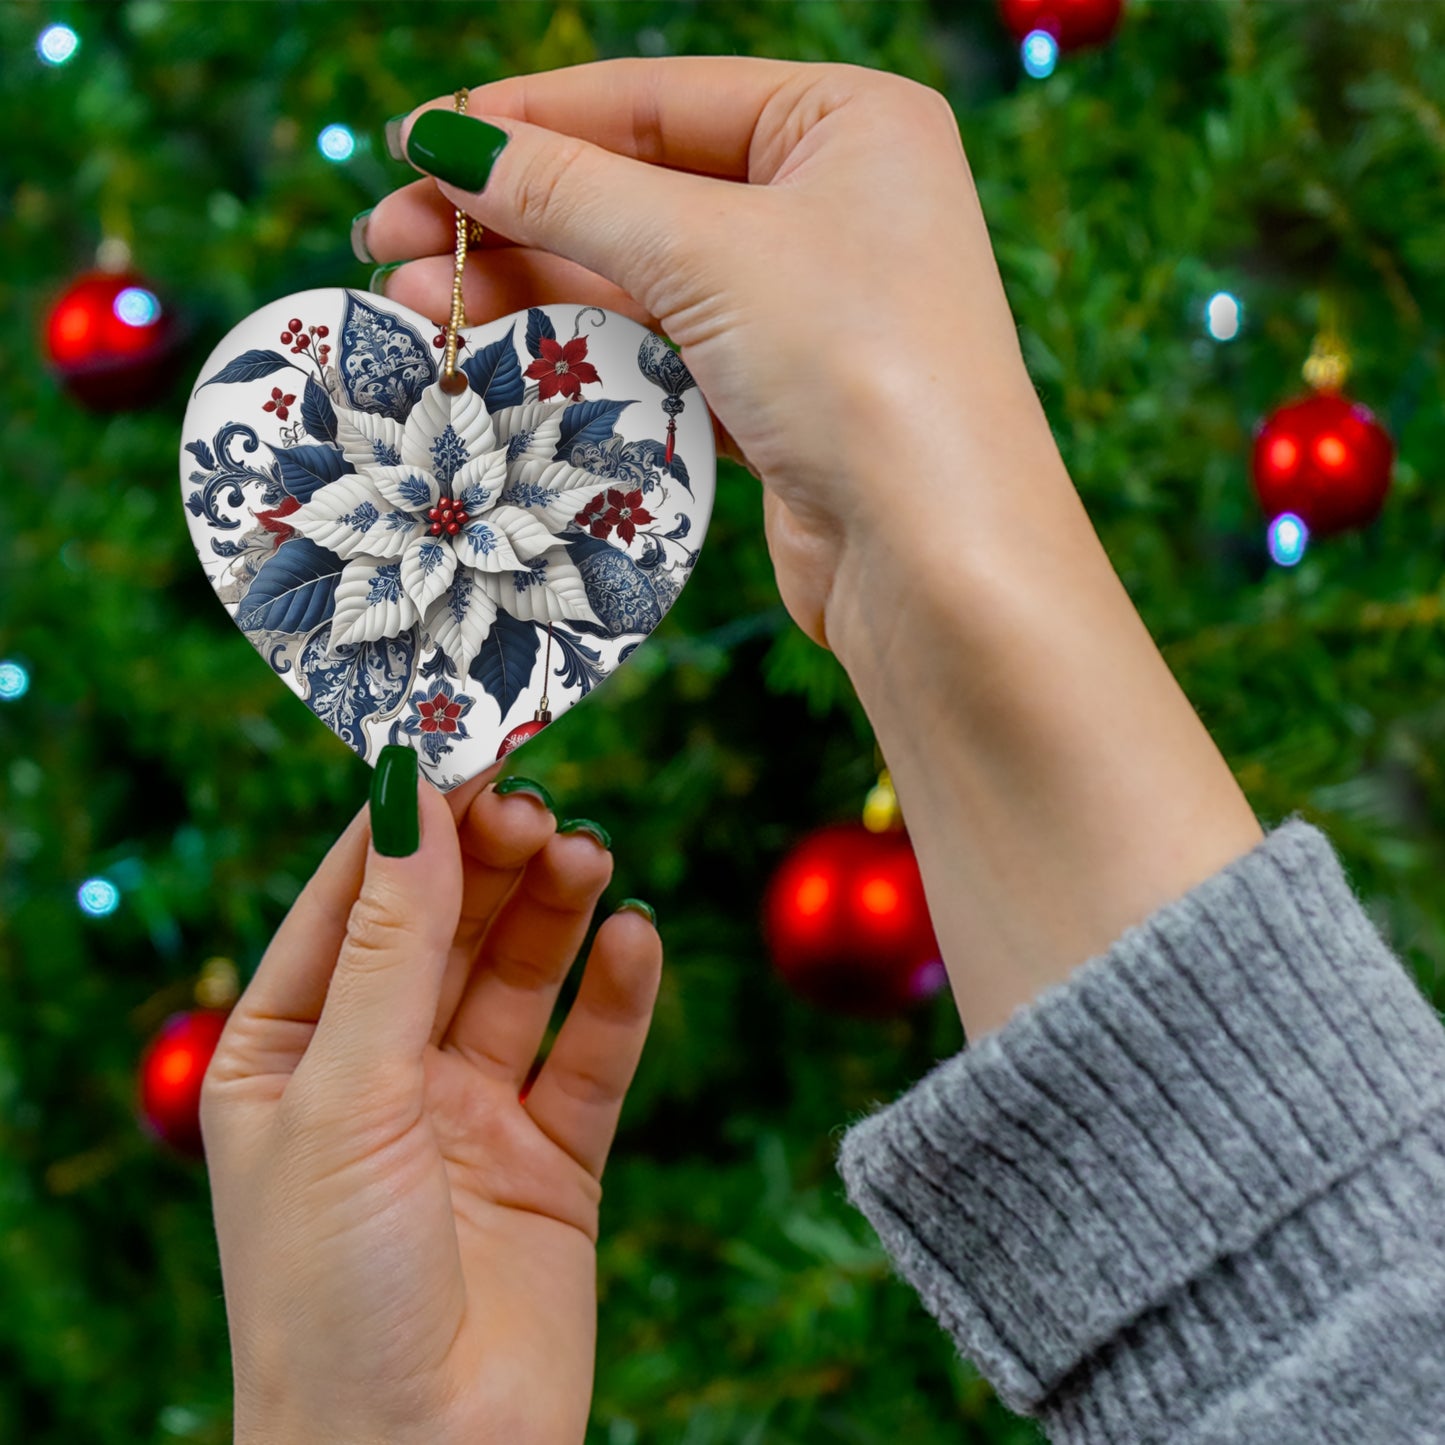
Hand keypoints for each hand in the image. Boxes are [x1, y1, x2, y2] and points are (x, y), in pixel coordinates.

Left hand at [201, 762, 660, 1444]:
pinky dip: (618, 993)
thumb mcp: (345, 1093)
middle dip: (490, 861)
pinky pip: (591, 1055)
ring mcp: (469, 1113)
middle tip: (538, 805)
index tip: (462, 746)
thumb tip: (409, 794)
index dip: (407, 823)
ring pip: (522, 977)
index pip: (352, 901)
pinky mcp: (553, 1159)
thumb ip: (391, 943)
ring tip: (588, 857)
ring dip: (556, 910)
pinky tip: (635, 938)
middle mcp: (380, 1073)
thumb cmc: (330, 1292)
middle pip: (447, 927)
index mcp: (288, 1052)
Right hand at [365, 59, 1261, 1040]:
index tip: (416, 143)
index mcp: (847, 123)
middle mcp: (833, 204)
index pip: (656, 98)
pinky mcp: (779, 396)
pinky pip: (660, 350)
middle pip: (637, 190)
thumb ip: (569, 192)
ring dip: (527, 288)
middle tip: (388, 239)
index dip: (528, 120)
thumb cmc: (858, 367)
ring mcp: (807, 307)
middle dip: (510, 216)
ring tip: (413, 301)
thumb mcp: (705, 251)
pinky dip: (580, 350)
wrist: (937, 559)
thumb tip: (444, 141)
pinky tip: (491, 351)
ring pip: (639, 279)